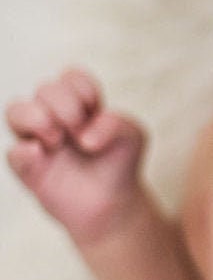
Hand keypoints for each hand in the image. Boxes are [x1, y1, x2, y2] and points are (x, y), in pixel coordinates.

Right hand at [6, 68, 145, 244]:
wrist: (114, 203)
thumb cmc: (120, 162)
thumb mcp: (133, 137)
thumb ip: (116, 124)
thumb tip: (84, 136)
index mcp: (79, 105)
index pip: (70, 76)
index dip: (82, 89)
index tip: (96, 110)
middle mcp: (54, 118)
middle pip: (45, 89)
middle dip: (65, 104)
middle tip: (79, 128)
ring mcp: (38, 142)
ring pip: (15, 111)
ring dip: (36, 117)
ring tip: (57, 138)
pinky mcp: (30, 170)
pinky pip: (13, 153)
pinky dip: (24, 151)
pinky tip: (43, 153)